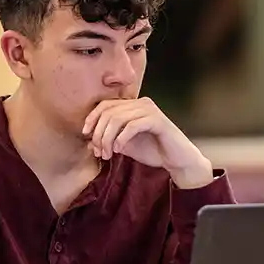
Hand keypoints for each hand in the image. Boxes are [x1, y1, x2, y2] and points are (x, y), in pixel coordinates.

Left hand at [82, 98, 214, 188]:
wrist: (178, 161)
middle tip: (99, 152)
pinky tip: (120, 150)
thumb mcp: (125, 146)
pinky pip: (132, 126)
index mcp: (133, 105)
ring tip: (108, 154)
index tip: (86, 136)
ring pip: (118, 118)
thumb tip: (88, 143)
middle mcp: (141, 103)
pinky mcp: (158, 121)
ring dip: (108, 138)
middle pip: (109, 112)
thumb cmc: (153, 151)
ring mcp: (150, 110)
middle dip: (99, 133)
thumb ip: (109, 141)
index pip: (105, 105)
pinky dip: (121, 139)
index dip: (92, 119)